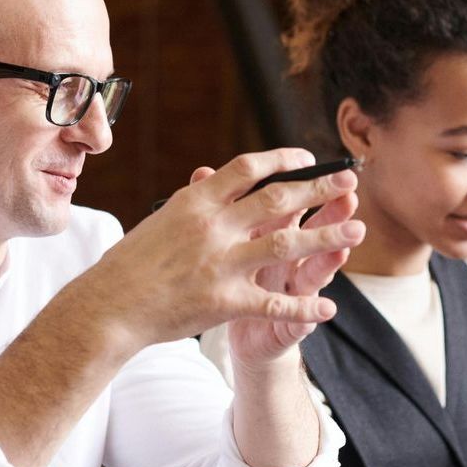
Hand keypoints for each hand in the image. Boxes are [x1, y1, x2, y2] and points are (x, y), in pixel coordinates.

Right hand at [96, 149, 359, 350]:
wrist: (109, 306)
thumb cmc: (129, 264)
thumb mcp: (161, 219)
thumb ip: (195, 201)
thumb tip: (212, 179)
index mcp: (196, 200)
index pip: (249, 168)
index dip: (284, 159)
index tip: (307, 158)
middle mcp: (213, 226)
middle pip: (279, 199)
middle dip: (320, 189)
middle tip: (349, 181)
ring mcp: (221, 264)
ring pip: (287, 245)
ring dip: (327, 237)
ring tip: (357, 231)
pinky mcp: (225, 301)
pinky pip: (275, 303)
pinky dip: (304, 307)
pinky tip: (328, 308)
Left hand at [203, 162, 362, 366]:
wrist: (236, 335)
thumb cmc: (226, 280)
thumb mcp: (223, 245)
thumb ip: (220, 212)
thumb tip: (202, 172)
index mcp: (268, 237)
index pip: (290, 206)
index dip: (300, 186)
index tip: (312, 163)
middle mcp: (286, 261)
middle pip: (309, 231)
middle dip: (329, 213)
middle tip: (348, 195)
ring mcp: (288, 292)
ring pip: (313, 270)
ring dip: (331, 256)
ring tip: (349, 241)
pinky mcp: (284, 324)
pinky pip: (297, 319)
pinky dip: (309, 314)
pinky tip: (326, 310)